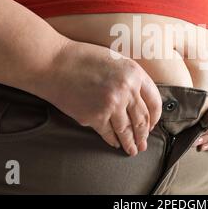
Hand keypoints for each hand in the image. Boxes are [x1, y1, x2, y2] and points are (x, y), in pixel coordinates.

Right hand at [35, 39, 161, 156]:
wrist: (52, 63)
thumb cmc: (81, 58)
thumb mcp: (115, 60)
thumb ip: (130, 78)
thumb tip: (141, 100)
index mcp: (134, 73)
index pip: (154, 101)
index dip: (156, 116)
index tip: (153, 124)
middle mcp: (126, 90)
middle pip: (142, 119)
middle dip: (144, 135)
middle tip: (144, 144)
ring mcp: (110, 105)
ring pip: (126, 130)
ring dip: (131, 143)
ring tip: (133, 150)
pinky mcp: (94, 117)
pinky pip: (108, 133)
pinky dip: (113, 140)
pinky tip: (115, 143)